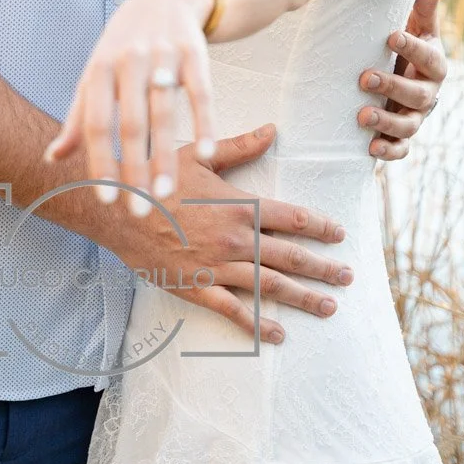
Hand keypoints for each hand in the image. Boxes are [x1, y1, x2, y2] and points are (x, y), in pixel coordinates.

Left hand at [43, 0, 217, 207]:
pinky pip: (200, 92)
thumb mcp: (95, 74)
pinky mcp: (194, 52)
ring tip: (166, 194)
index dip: (101, 163)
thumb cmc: (122, 45)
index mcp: (99, 69)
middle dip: (135, 171)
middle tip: (140, 212)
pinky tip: (206, 154)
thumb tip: (53, 159)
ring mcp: (162, 55)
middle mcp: (128, 61)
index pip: (97, 124)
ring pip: (164, 113)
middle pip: (132, 124)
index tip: (107, 201)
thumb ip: (78, 118)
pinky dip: (205, 123)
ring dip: (166, 157)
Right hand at [94, 128, 353, 344]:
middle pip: (291, 256)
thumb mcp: (199, 156)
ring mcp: (217, 266)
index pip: (293, 218)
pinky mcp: (197, 288)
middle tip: (348, 276)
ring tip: (329, 306)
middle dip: (323, 268)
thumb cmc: (157, 177)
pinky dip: (259, 325)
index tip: (340, 234)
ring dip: (304, 298)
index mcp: (239, 205)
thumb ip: (240, 146)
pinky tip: (279, 334)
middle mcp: (235, 238)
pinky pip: (235, 311)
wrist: (115, 207)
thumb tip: (273, 129)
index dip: (321, 227)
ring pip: (271, 286)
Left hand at [356, 0, 447, 160]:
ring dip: (387, 122)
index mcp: (433, 62)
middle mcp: (428, 92)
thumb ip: (420, 3)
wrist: (398, 71)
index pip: (429, 57)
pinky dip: (389, 151)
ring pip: (409, 125)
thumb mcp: (412, 21)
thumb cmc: (399, 42)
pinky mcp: (400, 135)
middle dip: (393, 86)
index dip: (413, 48)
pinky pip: (401, 148)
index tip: (391, 36)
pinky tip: (371, 148)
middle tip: (364, 78)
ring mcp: (416, 116)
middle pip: (419, 95)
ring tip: (362, 116)